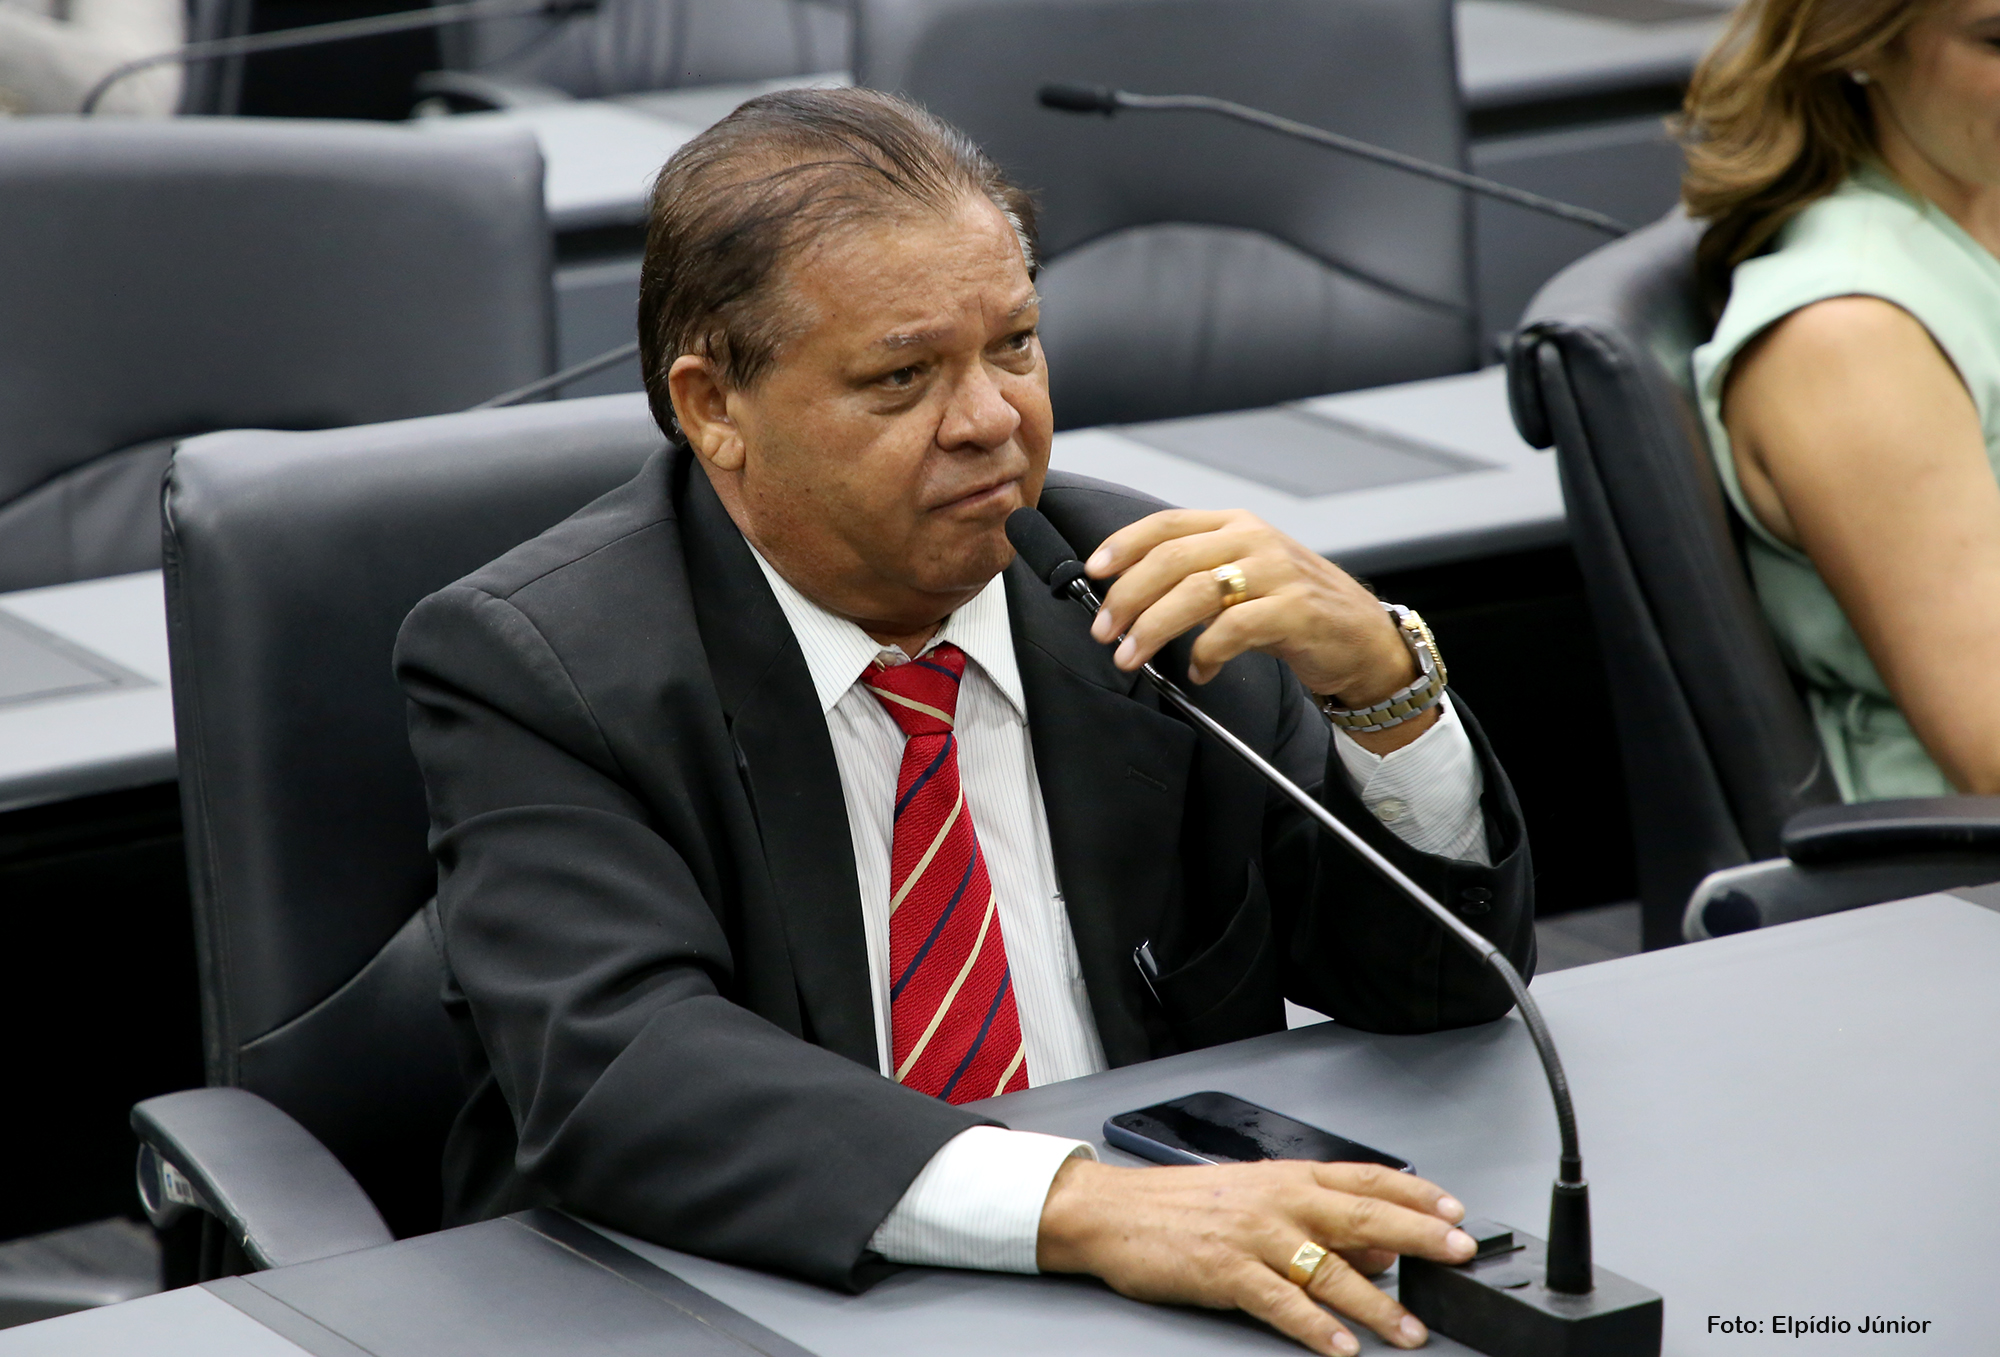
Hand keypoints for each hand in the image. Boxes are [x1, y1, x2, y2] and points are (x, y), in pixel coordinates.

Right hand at [1036, 1157, 1475, 1354]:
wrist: (1113, 1211)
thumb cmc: (1182, 1204)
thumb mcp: (1256, 1196)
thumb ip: (1317, 1217)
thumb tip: (1376, 1245)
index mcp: (1289, 1176)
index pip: (1367, 1177)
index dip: (1417, 1193)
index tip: (1456, 1211)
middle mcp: (1279, 1200)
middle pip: (1363, 1215)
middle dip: (1419, 1236)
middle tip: (1459, 1255)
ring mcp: (1255, 1236)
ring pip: (1330, 1268)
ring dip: (1377, 1304)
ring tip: (1410, 1332)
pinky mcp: (1227, 1271)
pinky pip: (1283, 1303)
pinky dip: (1316, 1328)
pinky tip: (1341, 1346)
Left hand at [1084, 510, 1431, 750]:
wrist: (1365, 640)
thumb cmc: (1298, 610)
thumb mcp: (1246, 576)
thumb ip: (1197, 574)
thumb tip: (1129, 595)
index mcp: (1237, 525)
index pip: (1166, 524)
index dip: (1123, 546)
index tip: (1094, 572)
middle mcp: (1255, 541)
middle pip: (1171, 559)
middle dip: (1127, 597)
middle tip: (1105, 631)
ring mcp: (1278, 574)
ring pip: (1195, 592)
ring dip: (1153, 628)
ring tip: (1132, 656)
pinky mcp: (1295, 611)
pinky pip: (1232, 630)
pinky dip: (1205, 654)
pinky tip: (1200, 670)